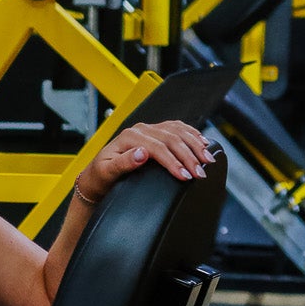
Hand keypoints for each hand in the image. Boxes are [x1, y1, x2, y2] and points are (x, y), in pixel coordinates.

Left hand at [77, 119, 214, 204]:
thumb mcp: (106, 172)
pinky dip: (192, 135)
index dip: (173, 162)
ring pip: (178, 131)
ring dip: (195, 145)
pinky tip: (203, 142)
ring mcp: (149, 130)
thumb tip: (141, 153)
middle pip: (171, 139)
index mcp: (129, 137)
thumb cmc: (100, 177)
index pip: (157, 147)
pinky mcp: (155, 133)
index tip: (185, 175)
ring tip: (208, 160)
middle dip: (189, 156)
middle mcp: (140, 130)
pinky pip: (177, 128)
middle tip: (201, 172)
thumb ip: (123, 163)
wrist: (96, 177)